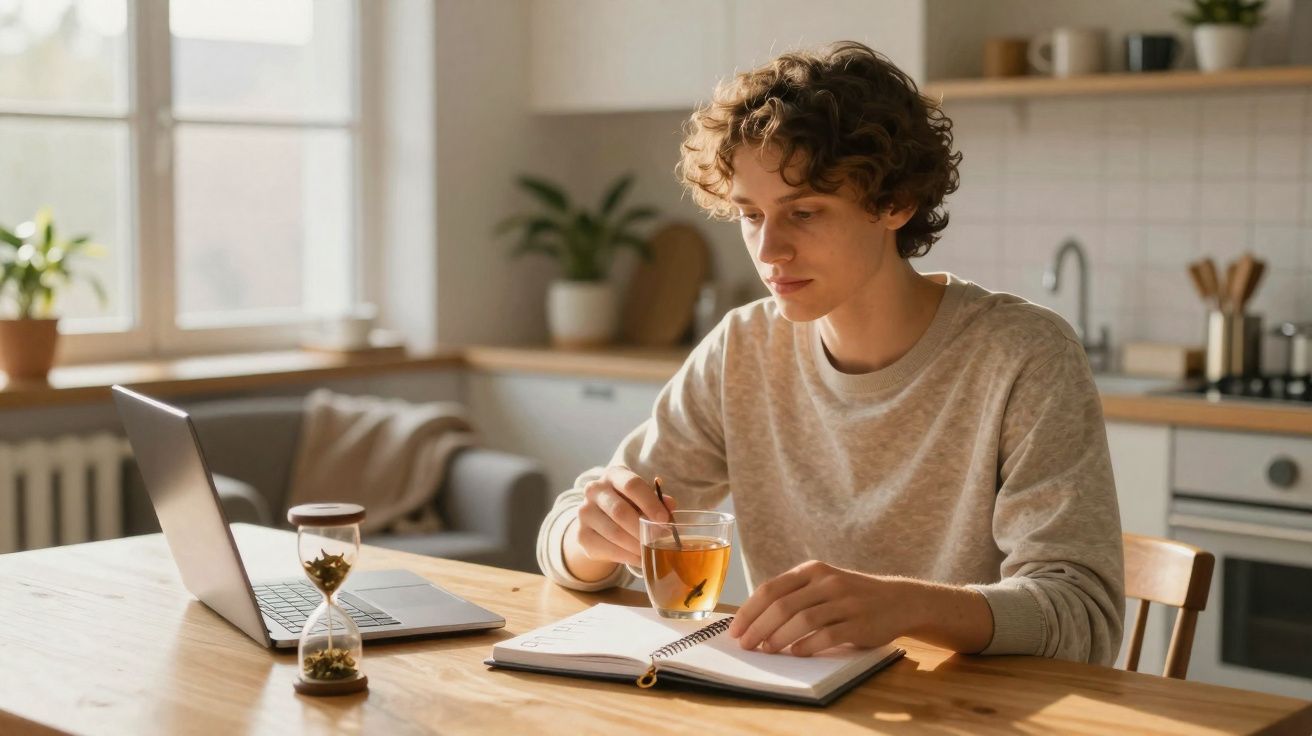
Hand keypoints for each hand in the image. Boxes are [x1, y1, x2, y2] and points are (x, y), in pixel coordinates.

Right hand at [571, 466, 675, 567]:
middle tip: (659, 540)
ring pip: (614, 533)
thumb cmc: (629, 504)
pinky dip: (627, 557)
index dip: (650, 502)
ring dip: (636, 545)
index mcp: (613, 475)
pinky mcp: (581, 535)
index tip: (664, 519)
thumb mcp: (643, 498)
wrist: (600, 521)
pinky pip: (607, 548)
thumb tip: (670, 505)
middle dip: (643, 528)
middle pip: (620, 511)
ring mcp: (585, 512)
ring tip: (651, 552)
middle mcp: (594, 490)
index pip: (632, 484)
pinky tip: (640, 559)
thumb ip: (657, 501)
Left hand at [727, 560, 915, 656]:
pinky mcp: (859, 622)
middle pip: (782, 605)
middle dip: (758, 627)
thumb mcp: (823, 584)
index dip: (749, 611)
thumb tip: (754, 620)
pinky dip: (807, 646)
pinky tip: (796, 653)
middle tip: (746, 645)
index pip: (771, 589)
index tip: (735, 630)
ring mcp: (845, 601)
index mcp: (812, 570)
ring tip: (767, 650)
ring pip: (802, 620)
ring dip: (779, 638)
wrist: (899, 600)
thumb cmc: (851, 596)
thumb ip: (795, 594)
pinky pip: (827, 635)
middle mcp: (827, 582)